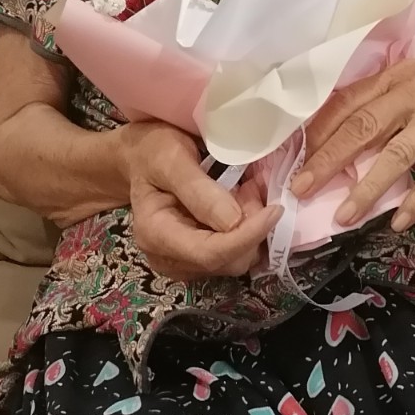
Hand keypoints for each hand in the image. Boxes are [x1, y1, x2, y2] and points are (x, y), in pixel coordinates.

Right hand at [124, 121, 278, 281]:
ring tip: (247, 191)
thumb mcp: (171, 158)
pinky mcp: (198, 259)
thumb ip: (199, 190)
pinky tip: (241, 203)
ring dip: (252, 230)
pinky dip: (247, 231)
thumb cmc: (153, 151)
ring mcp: (183, 262)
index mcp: (155, 234)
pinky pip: (233, 255)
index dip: (247, 237)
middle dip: (252, 230)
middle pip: (227, 263)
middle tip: (256, 188)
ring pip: (235, 261)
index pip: (210, 253)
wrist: (139, 158)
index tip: (275, 211)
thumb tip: (234, 222)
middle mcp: (168, 258)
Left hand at [291, 39, 414, 234]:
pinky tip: (400, 220)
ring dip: (367, 188)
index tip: (296, 155)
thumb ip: (389, 96)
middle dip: (328, 160)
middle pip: (362, 128)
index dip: (320, 130)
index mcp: (396, 76)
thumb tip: (351, 128)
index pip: (348, 102)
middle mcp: (412, 93)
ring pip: (395, 155)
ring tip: (343, 216)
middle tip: (300, 188)